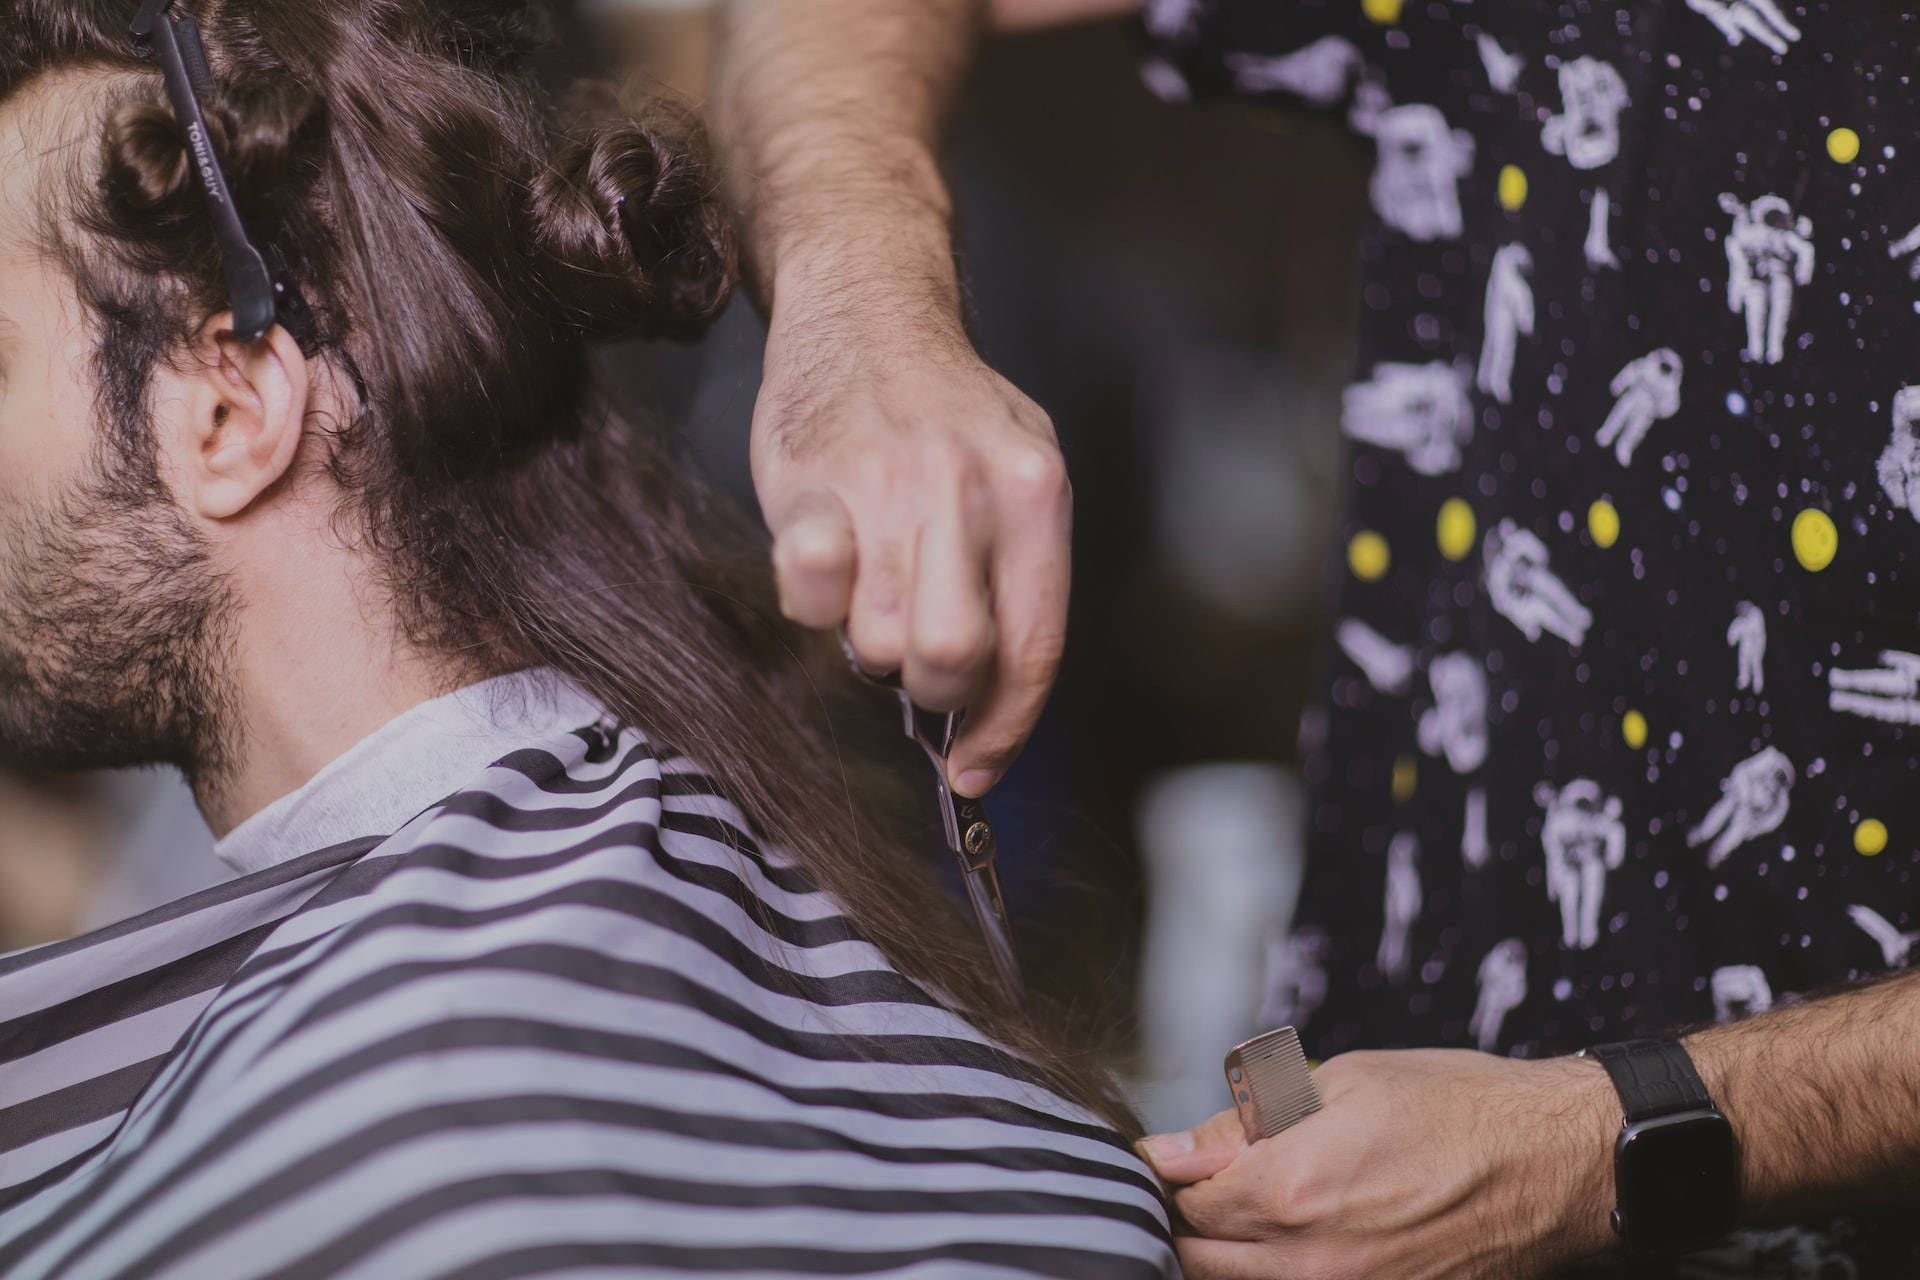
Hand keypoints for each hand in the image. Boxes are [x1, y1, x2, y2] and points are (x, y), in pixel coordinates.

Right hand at [751, 308, 1069, 796]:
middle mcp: (971, 490)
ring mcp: (888, 485)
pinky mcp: (809, 483)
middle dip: (930, 687)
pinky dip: (813, 601)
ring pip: (879, 641)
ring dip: (869, 639)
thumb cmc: (942, 414)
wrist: (865, 309)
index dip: (1003, 730)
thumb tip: (985, 712)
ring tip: (870, 584)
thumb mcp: (1016, 474)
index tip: (975, 771)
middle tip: (912, 650)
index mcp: (1037, 495)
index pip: (1034, 651)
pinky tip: (826, 565)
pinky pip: (810, 590)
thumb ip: (1012, 581)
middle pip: (953, 662)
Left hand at [1140, 1049, 1618, 1279]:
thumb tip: (1174, 1149)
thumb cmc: (1459, 1108)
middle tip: (1206, 1180)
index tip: (1172, 1152)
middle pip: (1199, 1255)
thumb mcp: (1342, 1081)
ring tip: (1249, 1207)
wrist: (1557, 1164)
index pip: (1186, 1195)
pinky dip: (1276, 1272)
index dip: (1173, 1168)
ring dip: (1226, 1251)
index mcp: (1293, 1187)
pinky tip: (1296, 1238)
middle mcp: (1311, 1260)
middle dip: (1190, 1216)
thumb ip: (1246, 1121)